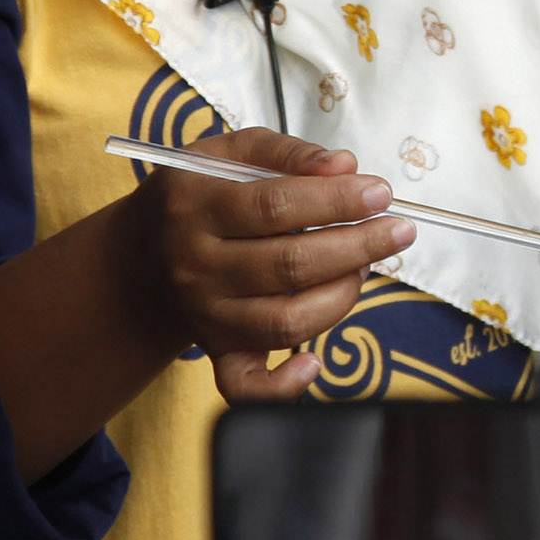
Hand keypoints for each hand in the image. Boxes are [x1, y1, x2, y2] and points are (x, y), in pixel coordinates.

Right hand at [153, 127, 416, 399]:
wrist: (142, 252)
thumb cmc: (202, 193)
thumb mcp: (230, 153)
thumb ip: (288, 153)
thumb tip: (346, 165)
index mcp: (196, 206)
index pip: (276, 205)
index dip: (336, 200)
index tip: (380, 192)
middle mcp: (196, 265)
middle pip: (289, 264)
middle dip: (357, 246)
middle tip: (396, 231)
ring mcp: (206, 313)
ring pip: (285, 320)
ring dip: (341, 295)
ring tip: (364, 267)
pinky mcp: (215, 350)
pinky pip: (245, 386)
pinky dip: (283, 385)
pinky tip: (315, 363)